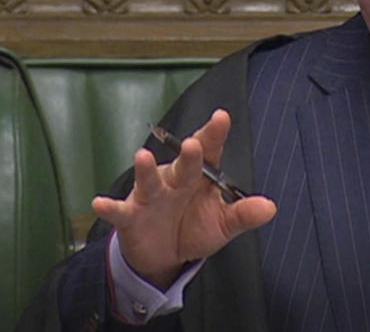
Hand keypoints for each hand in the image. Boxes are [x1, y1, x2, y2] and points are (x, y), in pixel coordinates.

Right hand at [92, 109, 276, 288]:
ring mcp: (151, 196)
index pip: (210, 151)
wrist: (165, 254)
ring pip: (148, 180)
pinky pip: (120, 211)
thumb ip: (243, 214)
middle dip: (189, 154)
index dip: (215, 134)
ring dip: (145, 170)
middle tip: (194, 144)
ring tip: (142, 157)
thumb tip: (269, 207)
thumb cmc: (194, 227)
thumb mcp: (223, 224)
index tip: (222, 117)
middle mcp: (174, 180)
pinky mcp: (132, 216)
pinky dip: (110, 207)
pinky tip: (100, 203)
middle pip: (183, 164)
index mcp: (199, 176)